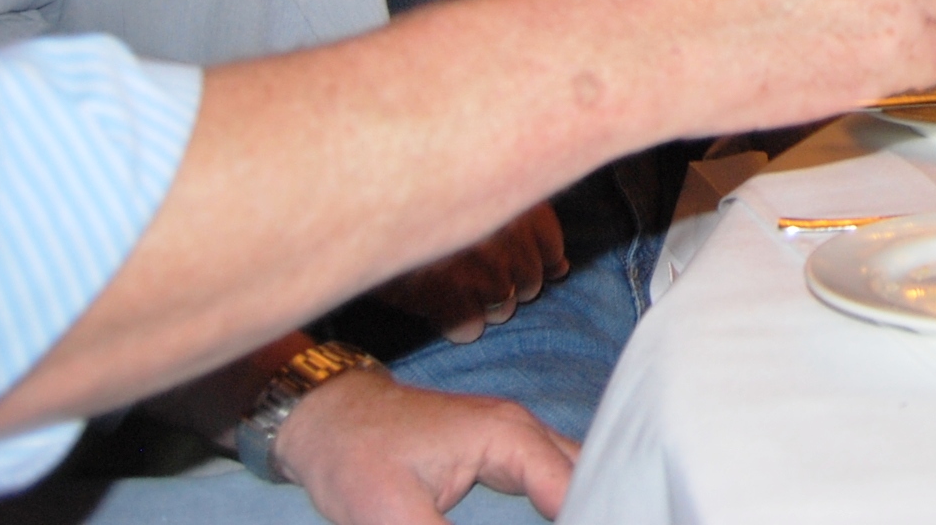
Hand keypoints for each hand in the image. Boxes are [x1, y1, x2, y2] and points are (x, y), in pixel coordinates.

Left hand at [273, 371, 575, 524]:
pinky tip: (572, 518)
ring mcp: (515, 439)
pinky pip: (553, 479)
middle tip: (611, 520)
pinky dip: (564, 503)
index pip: (572, 492)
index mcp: (508, 436)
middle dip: (601, 507)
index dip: (588, 519)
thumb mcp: (393, 516)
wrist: (324, 420)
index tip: (605, 523)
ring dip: (584, 504)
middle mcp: (523, 432)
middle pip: (588, 474)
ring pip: (574, 474)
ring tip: (601, 518)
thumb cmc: (355, 457)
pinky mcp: (501, 455)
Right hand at [367, 203, 565, 342]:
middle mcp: (503, 233)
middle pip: (528, 283)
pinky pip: (469, 328)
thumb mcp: (475, 193)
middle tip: (474, 273)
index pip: (550, 247)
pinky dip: (457, 325)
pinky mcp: (442, 296)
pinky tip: (440, 306)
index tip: (514, 262)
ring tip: (454, 284)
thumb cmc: (418, 195)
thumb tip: (562, 267)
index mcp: (514, 198)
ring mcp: (474, 267)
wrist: (353, 198)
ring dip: (483, 304)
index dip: (536, 261)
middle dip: (507, 284)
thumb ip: (524, 225)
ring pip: (503, 308)